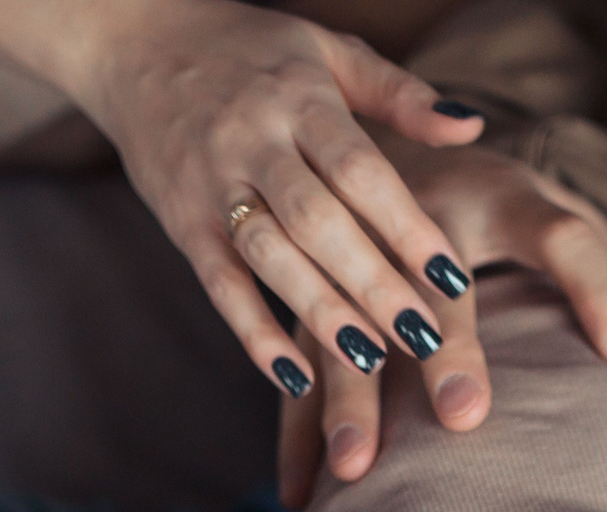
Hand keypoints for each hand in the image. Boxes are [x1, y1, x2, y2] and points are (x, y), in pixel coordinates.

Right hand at [41, 0, 491, 406]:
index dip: (406, 227)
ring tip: (370, 361)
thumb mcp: (328, 52)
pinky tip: (294, 375)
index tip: (452, 279)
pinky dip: (254, 333)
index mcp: (299, 98)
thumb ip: (399, 93)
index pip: (360, 170)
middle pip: (317, 222)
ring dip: (319, 312)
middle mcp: (252, 142)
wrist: (135, 40)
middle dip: (372, 284)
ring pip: (269, 257)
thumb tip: (471, 128)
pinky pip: (218, 285)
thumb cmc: (251, 51)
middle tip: (424, 338)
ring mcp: (212, 185)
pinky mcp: (181, 222)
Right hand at [277, 133, 606, 502]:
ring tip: (354, 468)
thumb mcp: (544, 198)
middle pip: (440, 282)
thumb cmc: (483, 195)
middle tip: (465, 419)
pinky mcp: (309, 290)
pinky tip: (298, 492)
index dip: (600, 291)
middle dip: (447, 348)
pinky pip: (296, 358)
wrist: (371, 141)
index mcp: (502, 193)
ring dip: (349, 395)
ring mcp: (357, 252)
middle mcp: (424, 215)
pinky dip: (294, 428)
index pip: (565, 235)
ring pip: (350, 321)